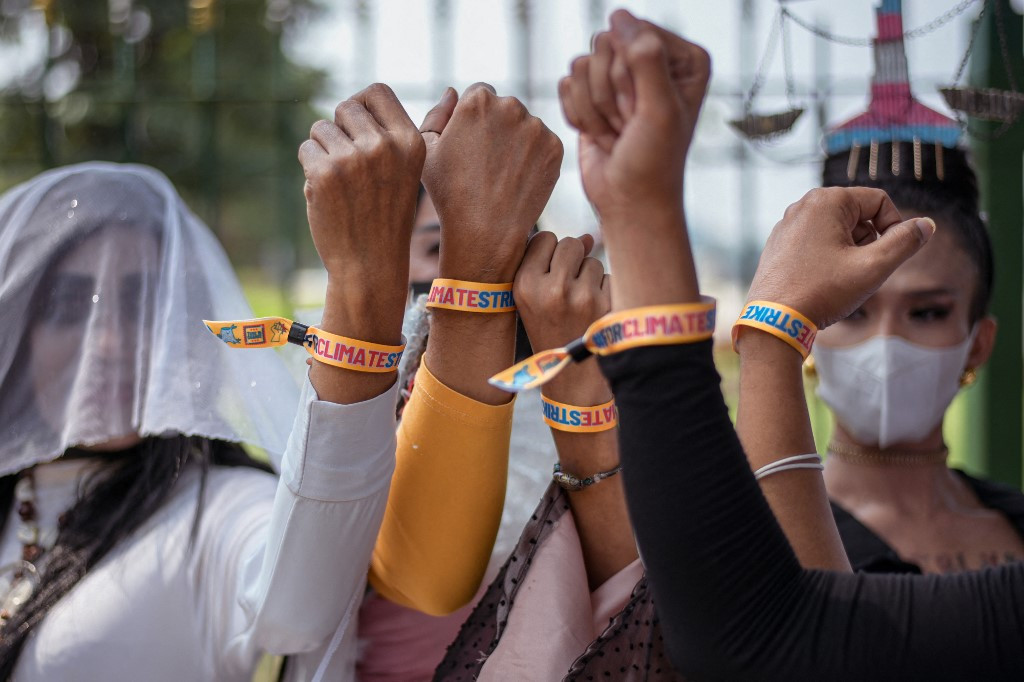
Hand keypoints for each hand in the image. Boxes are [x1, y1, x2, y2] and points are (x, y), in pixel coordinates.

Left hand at [299, 83, 424, 309]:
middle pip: (346, 106)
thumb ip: (386, 137)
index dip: (361, 105)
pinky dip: (310, 168)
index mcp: (410, 142)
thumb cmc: (384, 217)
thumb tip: (354, 103)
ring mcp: (354, 159)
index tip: (357, 128)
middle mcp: (385, 146)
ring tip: (340, 182)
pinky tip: (327, 193)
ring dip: (323, 150)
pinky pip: (306, 149)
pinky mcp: (325, 173)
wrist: (371, 264)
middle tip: (347, 163)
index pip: (377, 91)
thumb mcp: (404, 172)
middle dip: (340, 129)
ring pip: (321, 128)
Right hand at [419, 83, 563, 282]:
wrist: (485, 230)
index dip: (473, 120)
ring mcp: (536, 127)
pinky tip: (517, 179)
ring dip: (517, 141)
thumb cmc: (450, 193)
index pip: (480, 94)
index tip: (471, 145)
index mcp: (477, 100)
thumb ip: (436, 114)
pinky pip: (543, 144)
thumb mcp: (427, 151)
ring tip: (502, 174)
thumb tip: (452, 92)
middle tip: (487, 163)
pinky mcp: (554, 147)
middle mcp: (510, 106)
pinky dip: (534, 157)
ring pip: (526, 126)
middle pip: (506, 107)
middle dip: (498, 127)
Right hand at [514, 232, 610, 401]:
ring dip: (590, 278)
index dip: (550, 252)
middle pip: (571, 243)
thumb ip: (549, 263)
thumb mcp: (532, 301)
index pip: (545, 237)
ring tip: (579, 306)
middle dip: (573, 260)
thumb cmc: (550, 332)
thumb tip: (588, 237)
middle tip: (568, 288)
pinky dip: (605, 292)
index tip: (549, 272)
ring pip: (593, 261)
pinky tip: (594, 313)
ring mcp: (582, 297)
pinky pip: (610, 278)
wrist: (572, 379)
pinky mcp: (606, 305)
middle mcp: (552, 289)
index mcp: (525, 286)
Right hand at [560, 10, 709, 221]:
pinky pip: (566, 85)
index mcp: (683, 57)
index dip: (630, 77)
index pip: (634, 34)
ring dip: (595, 109)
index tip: (643, 113)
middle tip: (629, 125)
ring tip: (617, 132)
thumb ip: (645, 60)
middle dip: (610, 94)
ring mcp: (620, 76)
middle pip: (604, 44)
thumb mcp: (659, 111)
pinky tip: (601, 135)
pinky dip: (579, 116)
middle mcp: (652, 59)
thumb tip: (619, 17)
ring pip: (581, 65)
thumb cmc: (653, 161)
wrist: (629, 201)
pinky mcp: (592, 93)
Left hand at [747, 187, 934, 329]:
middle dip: (868, 242)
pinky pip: (816, 243)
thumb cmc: (821, 291)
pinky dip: (828, 259)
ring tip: (838, 279)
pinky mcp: (779, 245)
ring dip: (849, 252)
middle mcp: (803, 206)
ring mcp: (788, 225)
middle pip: (858, 215)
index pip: (879, 201)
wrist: (774, 320)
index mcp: (826, 200)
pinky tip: (821, 282)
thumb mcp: (873, 267)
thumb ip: (905, 242)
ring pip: (837, 231)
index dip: (894, 227)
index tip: (890, 256)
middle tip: (860, 271)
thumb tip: (926, 225)